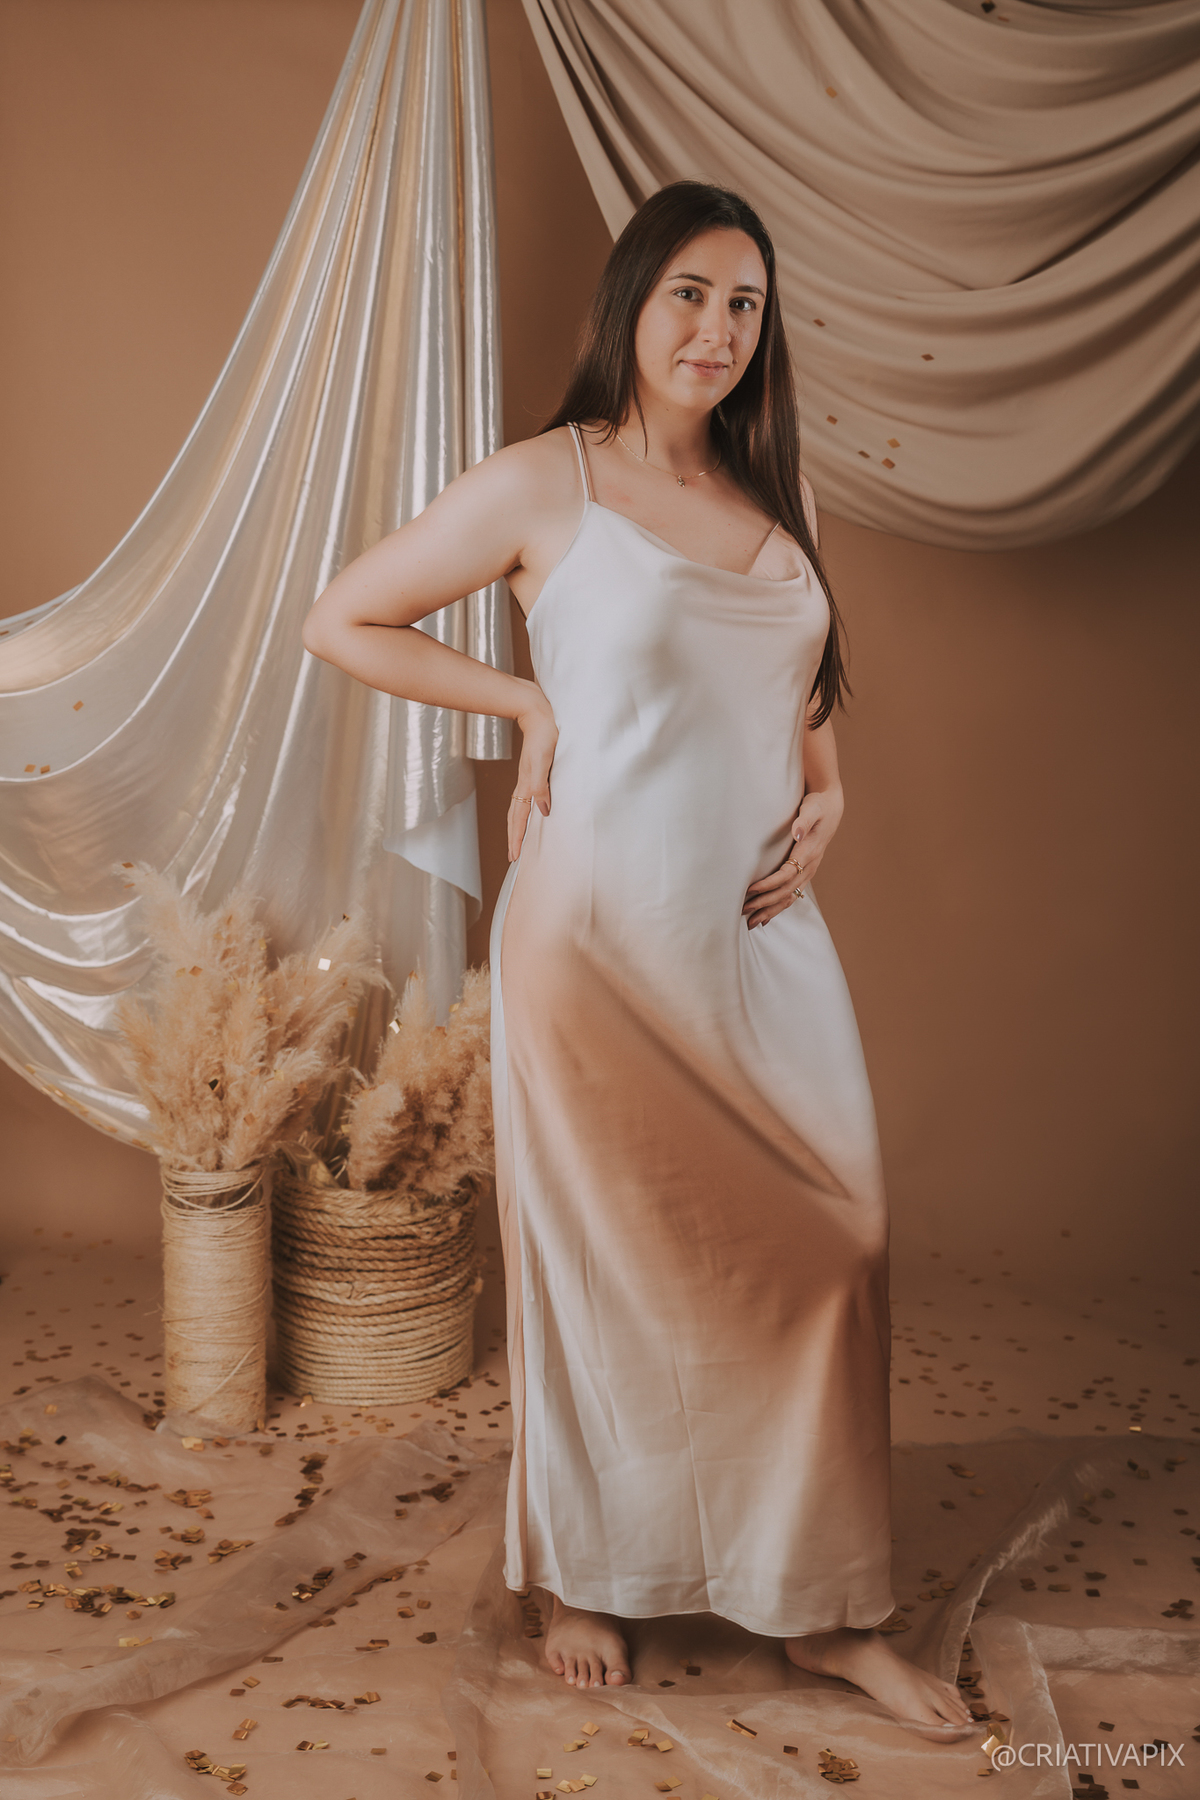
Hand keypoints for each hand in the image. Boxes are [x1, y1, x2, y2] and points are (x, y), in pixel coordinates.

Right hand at [508, 686, 558, 861]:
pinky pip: (526, 798)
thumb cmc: (545, 735)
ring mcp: (528, 777)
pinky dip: (525, 811)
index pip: (519, 817)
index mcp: (526, 784)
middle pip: (514, 816)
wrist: (539, 713)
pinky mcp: (534, 771)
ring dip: (517, 826)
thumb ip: (541, 785)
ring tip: (517, 840)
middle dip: (513, 837)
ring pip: (518, 807)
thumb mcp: (544, 761)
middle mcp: (525, 783)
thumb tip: (543, 810)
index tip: (514, 857)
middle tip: (512, 857)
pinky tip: (533, 811)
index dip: (517, 838)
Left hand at [742, 783, 844, 928]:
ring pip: (789, 897)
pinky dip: (778, 907)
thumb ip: (804, 820)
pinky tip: (765, 918)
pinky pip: (792, 895)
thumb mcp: (812, 808)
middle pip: (786, 890)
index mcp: (809, 852)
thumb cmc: (818, 806)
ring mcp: (809, 871)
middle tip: (744, 910)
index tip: (751, 889)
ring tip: (750, 923)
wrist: (831, 808)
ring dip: (770, 910)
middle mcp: (810, 866)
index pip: (787, 873)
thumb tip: (797, 833)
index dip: (769, 883)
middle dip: (765, 902)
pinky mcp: (805, 873)